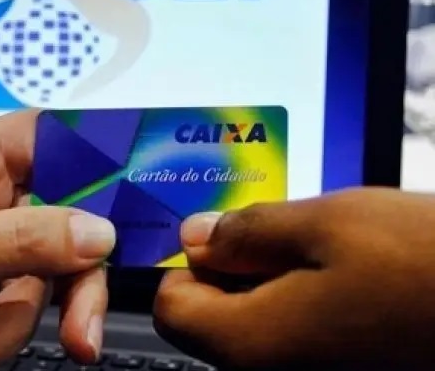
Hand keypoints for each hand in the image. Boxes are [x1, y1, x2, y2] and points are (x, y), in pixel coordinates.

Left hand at [0, 110, 115, 369]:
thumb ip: (20, 242)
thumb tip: (99, 233)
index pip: (54, 140)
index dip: (100, 161)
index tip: (137, 200)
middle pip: (62, 227)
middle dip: (68, 286)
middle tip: (83, 334)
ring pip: (36, 283)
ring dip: (6, 328)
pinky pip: (6, 312)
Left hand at [153, 188, 434, 369]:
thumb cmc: (429, 266)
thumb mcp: (326, 224)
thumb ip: (246, 233)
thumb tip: (195, 237)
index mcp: (252, 345)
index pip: (172, 306)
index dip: (189, 262)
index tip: (224, 232)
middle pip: (213, 317)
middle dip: (236, 267)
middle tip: (286, 232)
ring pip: (258, 322)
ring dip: (276, 279)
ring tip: (327, 249)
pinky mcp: (345, 369)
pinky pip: (299, 335)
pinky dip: (307, 300)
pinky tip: (349, 275)